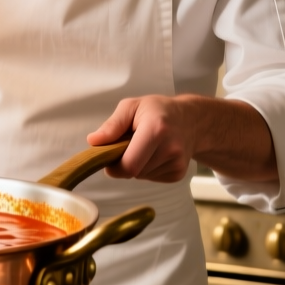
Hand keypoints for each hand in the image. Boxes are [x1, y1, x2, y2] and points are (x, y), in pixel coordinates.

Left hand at [87, 94, 277, 182]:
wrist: (191, 120)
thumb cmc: (157, 111)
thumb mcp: (132, 106)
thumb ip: (112, 125)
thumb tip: (93, 142)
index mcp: (156, 130)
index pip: (129, 165)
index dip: (114, 166)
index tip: (110, 156)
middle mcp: (171, 148)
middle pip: (133, 172)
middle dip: (124, 163)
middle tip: (128, 146)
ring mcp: (177, 164)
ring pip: (141, 176)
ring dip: (137, 165)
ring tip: (145, 147)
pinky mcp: (178, 174)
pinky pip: (151, 178)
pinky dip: (147, 169)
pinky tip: (155, 154)